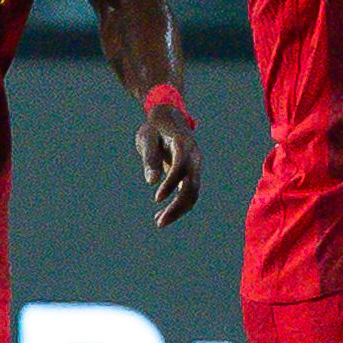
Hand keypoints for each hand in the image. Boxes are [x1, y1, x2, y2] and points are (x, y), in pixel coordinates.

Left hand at [134, 94, 200, 224]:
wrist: (170, 119)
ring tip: (159, 222)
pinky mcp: (191, 174)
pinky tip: (161, 214)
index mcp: (184, 145)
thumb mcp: (147, 138)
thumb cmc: (155, 128)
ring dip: (178, 210)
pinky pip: (189, 192)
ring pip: (193, 193)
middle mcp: (194, 158)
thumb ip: (150, 158)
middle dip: (177, 206)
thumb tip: (151, 182)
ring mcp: (195, 166)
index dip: (170, 184)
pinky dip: (178, 205)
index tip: (156, 199)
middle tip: (159, 223)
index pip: (181, 168)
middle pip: (192, 187)